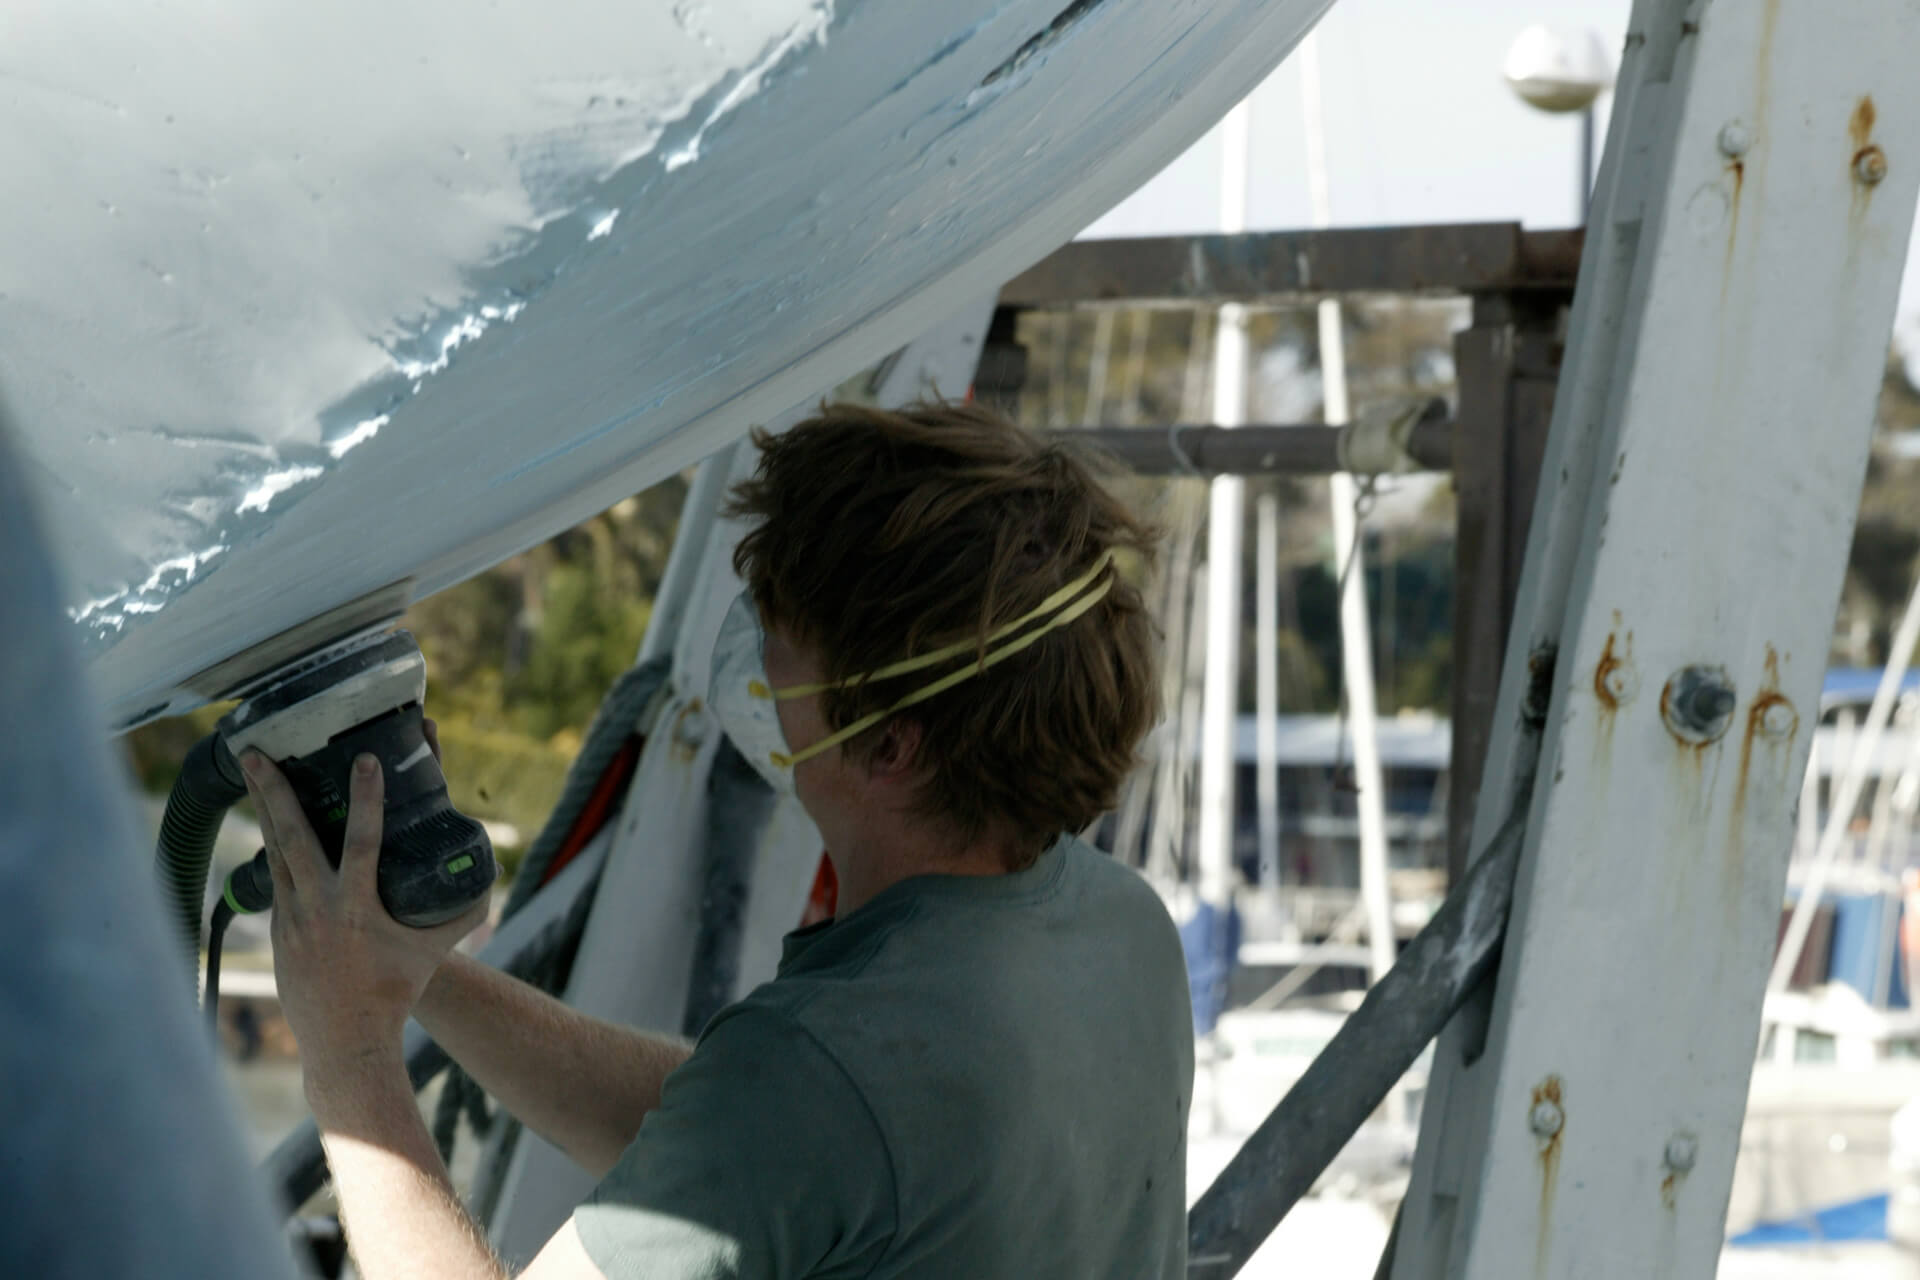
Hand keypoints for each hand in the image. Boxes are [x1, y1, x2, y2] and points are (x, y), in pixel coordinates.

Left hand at [240, 748, 485, 1105]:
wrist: (345, 1042)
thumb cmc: (394, 994)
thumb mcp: (431, 953)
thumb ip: (461, 917)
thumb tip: (492, 885)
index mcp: (357, 909)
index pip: (361, 842)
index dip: (366, 799)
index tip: (363, 760)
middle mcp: (316, 908)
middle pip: (291, 837)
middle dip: (274, 791)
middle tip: (257, 751)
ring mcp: (290, 918)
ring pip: (274, 852)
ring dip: (264, 810)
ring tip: (252, 772)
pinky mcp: (278, 928)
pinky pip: (276, 878)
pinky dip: (273, 848)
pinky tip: (269, 827)